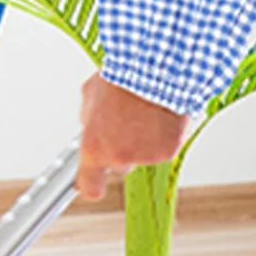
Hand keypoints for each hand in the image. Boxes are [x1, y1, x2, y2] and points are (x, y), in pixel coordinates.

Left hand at [77, 71, 191, 200]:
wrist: (152, 70)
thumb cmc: (121, 77)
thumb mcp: (91, 93)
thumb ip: (88, 117)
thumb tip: (89, 122)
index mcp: (94, 147)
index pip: (89, 186)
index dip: (91, 185)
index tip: (91, 183)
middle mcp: (118, 157)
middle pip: (119, 165)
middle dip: (122, 147)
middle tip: (126, 121)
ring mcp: (144, 157)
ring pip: (143, 154)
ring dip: (144, 138)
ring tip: (144, 110)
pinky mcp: (167, 151)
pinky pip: (164, 146)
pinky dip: (164, 133)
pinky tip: (159, 113)